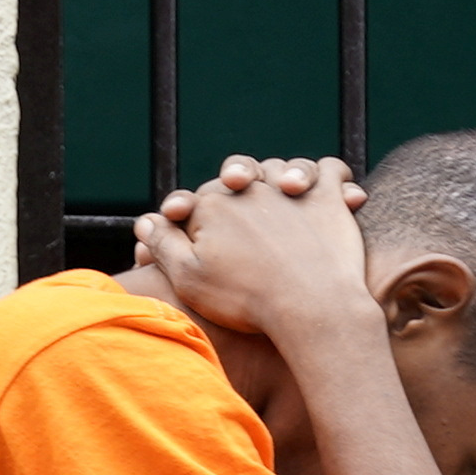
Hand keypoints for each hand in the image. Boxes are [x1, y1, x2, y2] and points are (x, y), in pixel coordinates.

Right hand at [136, 151, 378, 342]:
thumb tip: (145, 221)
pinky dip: (328, 175)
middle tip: (234, 209)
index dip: (186, 216)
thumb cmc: (245, 298)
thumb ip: (164, 244)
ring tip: (282, 192)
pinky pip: (331, 171)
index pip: (194, 201)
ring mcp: (291, 189)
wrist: (308, 307)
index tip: (186, 234)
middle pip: (236, 179)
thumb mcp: (189, 278)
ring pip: (279, 167)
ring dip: (277, 175)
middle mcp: (250, 188)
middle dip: (229, 189)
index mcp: (212, 205)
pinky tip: (327, 191)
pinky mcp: (329, 197)